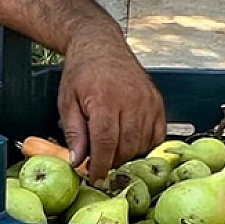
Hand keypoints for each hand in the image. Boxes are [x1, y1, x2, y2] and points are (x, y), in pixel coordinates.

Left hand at [57, 24, 165, 179]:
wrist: (100, 46)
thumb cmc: (81, 72)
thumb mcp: (67, 102)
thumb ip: (74, 133)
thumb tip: (78, 161)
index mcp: (105, 99)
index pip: (106, 143)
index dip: (100, 165)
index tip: (94, 177)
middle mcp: (131, 100)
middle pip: (126, 146)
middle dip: (112, 161)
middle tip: (98, 161)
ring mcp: (148, 101)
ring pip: (142, 143)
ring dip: (126, 153)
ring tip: (110, 147)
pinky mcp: (157, 101)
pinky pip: (157, 134)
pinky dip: (144, 143)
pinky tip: (128, 139)